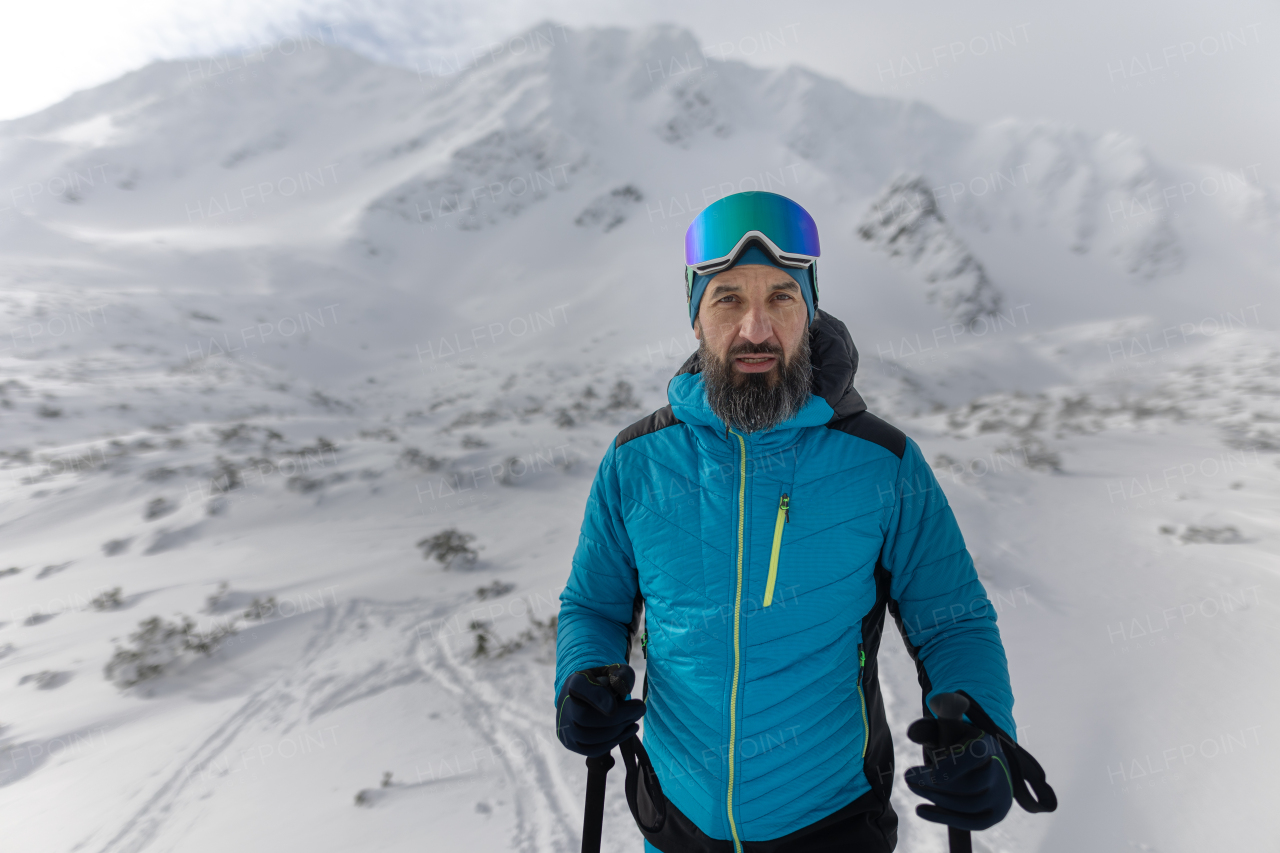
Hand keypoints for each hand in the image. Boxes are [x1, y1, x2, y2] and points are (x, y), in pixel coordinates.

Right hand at [555, 664, 645, 757]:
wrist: (584, 698)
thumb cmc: (602, 684)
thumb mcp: (613, 672)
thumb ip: (620, 675)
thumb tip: (623, 689)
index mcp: (574, 683)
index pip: (580, 688)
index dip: (597, 697)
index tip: (616, 705)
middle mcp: (564, 706)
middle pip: (585, 718)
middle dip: (618, 717)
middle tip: (640, 709)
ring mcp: (565, 728)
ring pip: (589, 737)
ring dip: (618, 730)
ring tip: (635, 720)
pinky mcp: (571, 744)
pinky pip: (593, 749)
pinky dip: (613, 742)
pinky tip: (628, 730)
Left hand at [904, 715, 1012, 831]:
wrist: (984, 762)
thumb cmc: (959, 743)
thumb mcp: (947, 731)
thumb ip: (929, 730)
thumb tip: (911, 733)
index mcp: (988, 745)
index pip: (976, 755)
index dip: (955, 766)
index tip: (932, 774)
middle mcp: (1000, 771)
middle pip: (970, 785)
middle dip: (935, 784)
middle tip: (908, 777)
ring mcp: (1001, 795)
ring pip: (969, 805)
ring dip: (936, 799)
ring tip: (912, 787)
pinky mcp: (996, 814)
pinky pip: (972, 822)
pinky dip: (944, 817)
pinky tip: (920, 810)